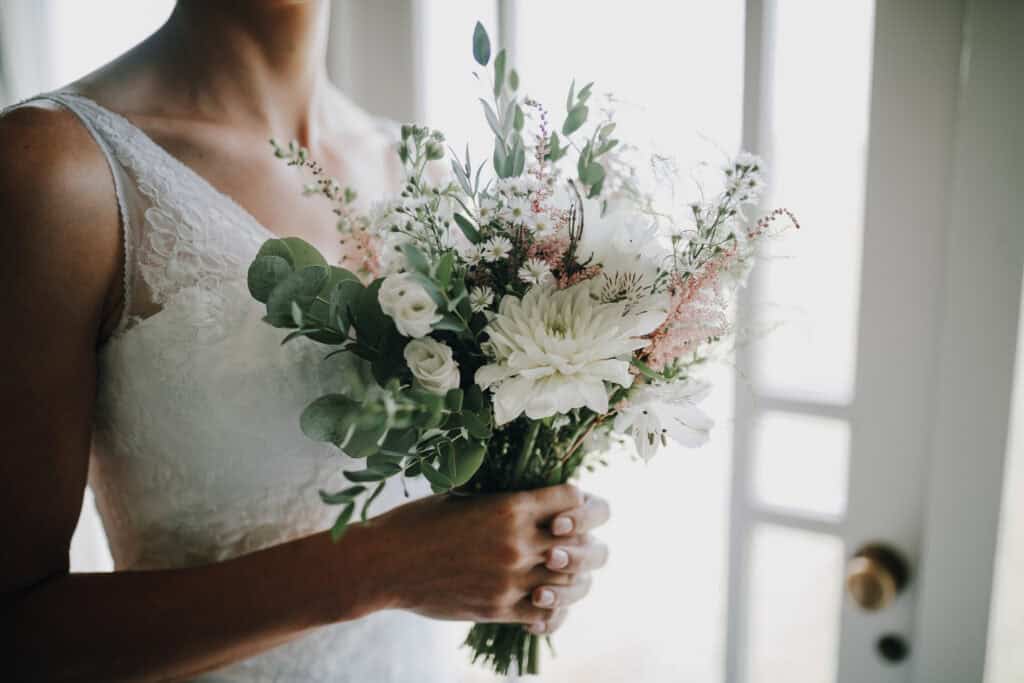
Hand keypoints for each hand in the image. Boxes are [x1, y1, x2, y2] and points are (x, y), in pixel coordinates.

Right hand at [363, 484, 609, 633]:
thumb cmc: (420, 522)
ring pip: (572, 582)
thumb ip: (505, 500)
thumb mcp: (465, 495)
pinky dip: (554, 609)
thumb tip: (537, 498)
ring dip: (576, 577)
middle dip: (589, 542)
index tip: (574, 505)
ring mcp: (510, 579)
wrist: (385, 563)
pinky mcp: (498, 609)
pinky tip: (547, 601)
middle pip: (584, 544)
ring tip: (566, 573)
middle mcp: (518, 542)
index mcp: (511, 506)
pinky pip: (546, 615)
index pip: (576, 500)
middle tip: (580, 542)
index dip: (581, 502)